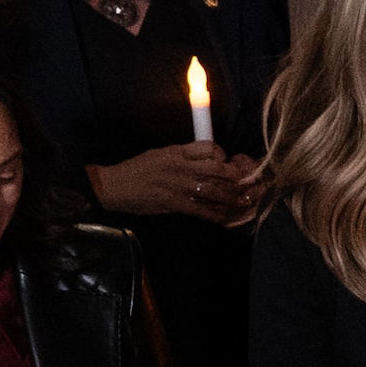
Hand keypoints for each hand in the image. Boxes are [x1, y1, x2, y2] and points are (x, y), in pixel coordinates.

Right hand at [89, 143, 269, 226]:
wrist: (114, 186)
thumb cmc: (137, 170)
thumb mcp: (160, 154)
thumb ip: (182, 156)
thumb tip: (203, 160)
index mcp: (177, 151)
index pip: (209, 148)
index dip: (223, 156)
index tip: (228, 163)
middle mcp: (180, 166)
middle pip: (218, 169)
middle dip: (237, 178)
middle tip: (250, 184)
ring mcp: (178, 185)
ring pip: (214, 191)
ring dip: (232, 198)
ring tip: (245, 202)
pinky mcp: (173, 203)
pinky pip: (201, 210)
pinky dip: (216, 215)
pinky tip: (225, 218)